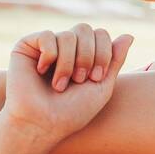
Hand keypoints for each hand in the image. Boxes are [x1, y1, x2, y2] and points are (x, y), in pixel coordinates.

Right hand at [3, 24, 133, 150]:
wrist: (43, 125)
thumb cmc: (72, 112)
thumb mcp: (102, 86)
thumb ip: (115, 60)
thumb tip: (129, 35)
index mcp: (82, 55)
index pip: (100, 34)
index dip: (103, 53)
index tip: (95, 78)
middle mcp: (64, 48)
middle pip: (85, 28)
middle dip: (87, 56)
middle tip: (79, 80)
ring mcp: (45, 47)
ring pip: (68, 34)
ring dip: (68, 63)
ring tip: (60, 85)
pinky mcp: (26, 47)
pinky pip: (46, 35)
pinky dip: (50, 56)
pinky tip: (42, 71)